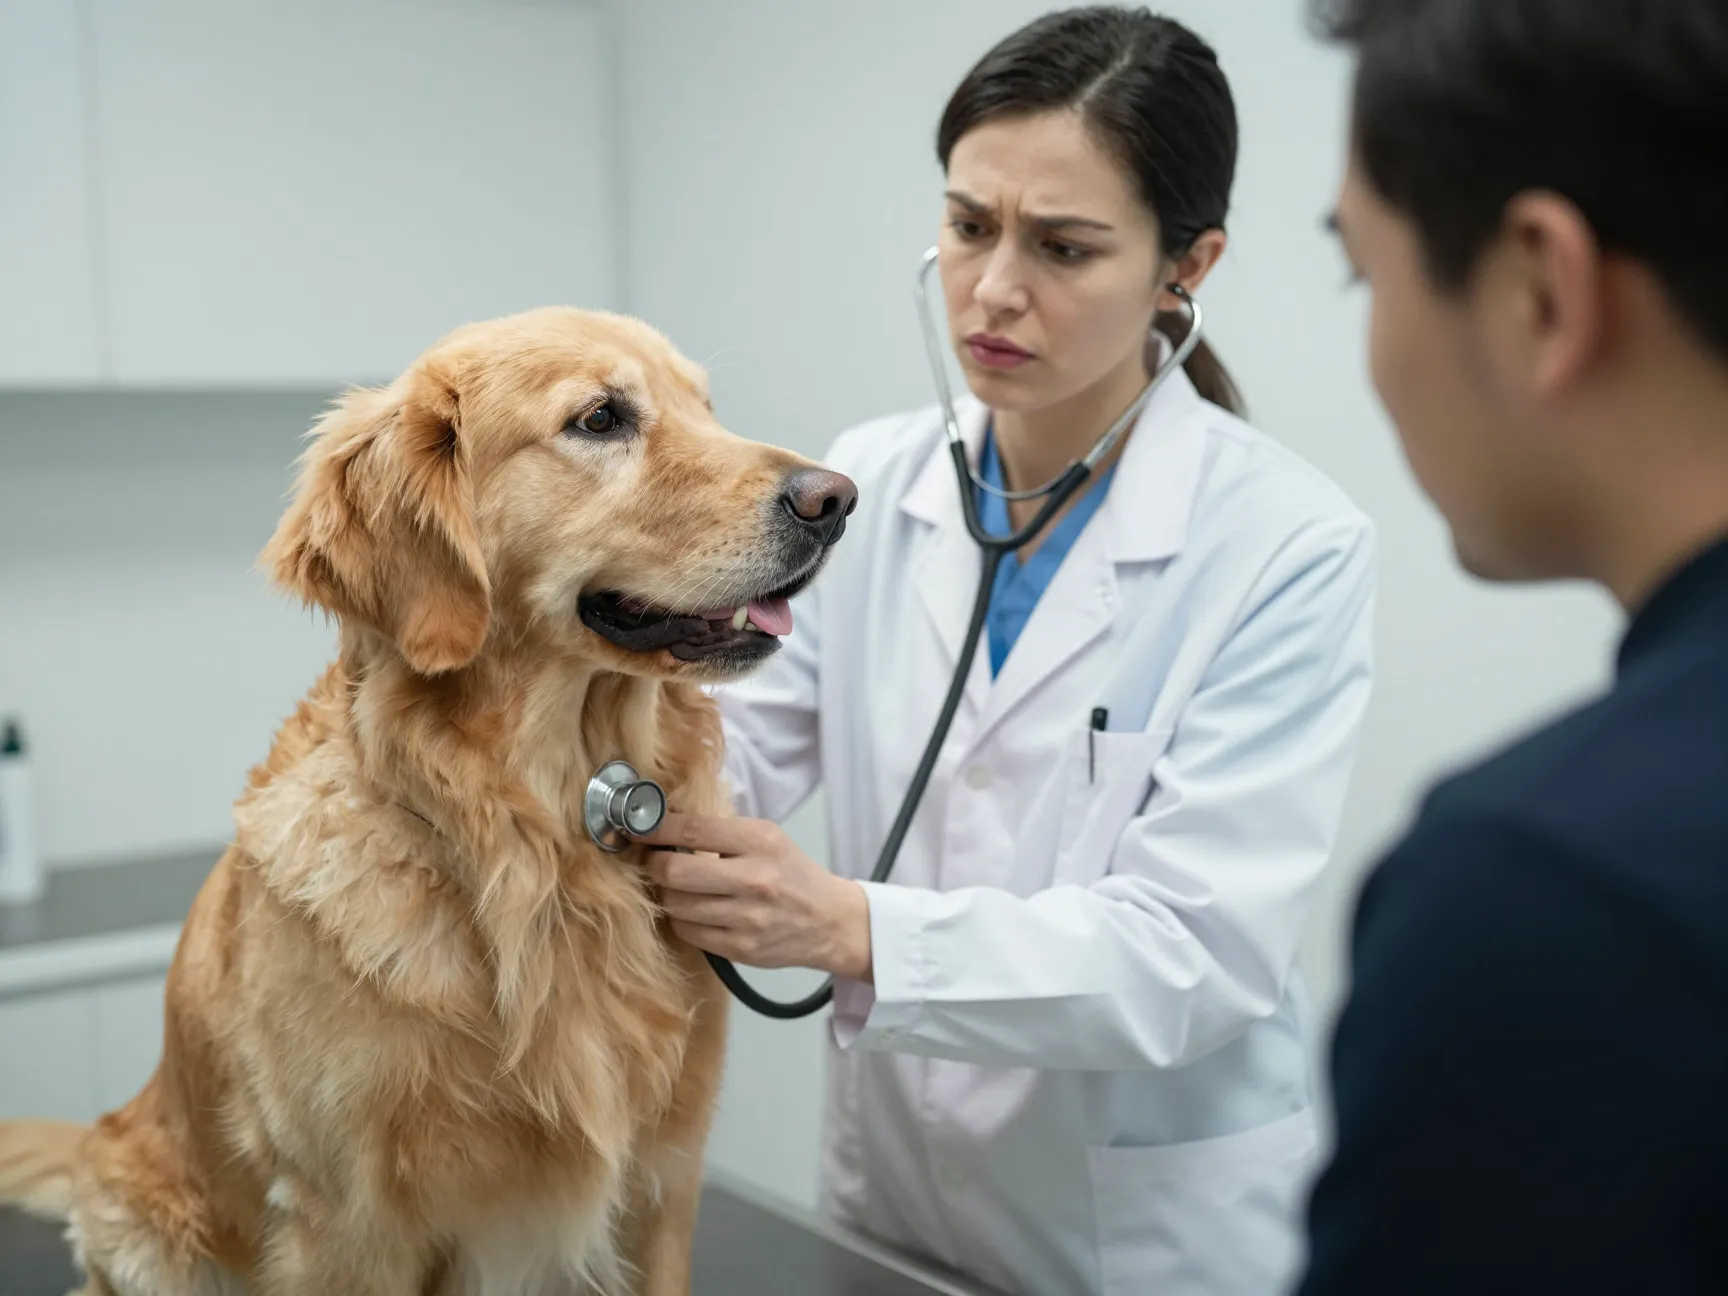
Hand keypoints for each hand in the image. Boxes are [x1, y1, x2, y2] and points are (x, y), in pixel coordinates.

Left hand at [637, 813, 872, 980]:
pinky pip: (687, 931)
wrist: (829, 921)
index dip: (655, 829)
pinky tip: (694, 911)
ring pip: (676, 904)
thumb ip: (722, 833)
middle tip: (655, 862)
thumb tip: (664, 825)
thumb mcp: (768, 839)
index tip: (638, 828)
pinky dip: (682, 919)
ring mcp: (746, 917)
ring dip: (668, 894)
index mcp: (760, 841)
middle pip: (675, 872)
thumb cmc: (792, 874)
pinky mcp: (740, 948)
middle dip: (655, 866)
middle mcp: (754, 878)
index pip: (692, 830)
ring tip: (678, 887)